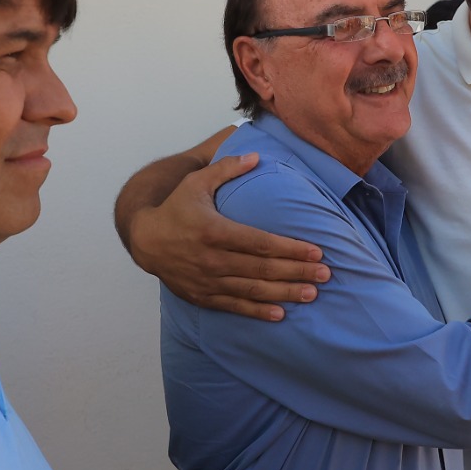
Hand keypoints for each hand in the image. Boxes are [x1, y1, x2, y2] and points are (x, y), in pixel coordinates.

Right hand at [125, 152, 329, 320]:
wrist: (144, 240)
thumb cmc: (176, 208)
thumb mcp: (196, 182)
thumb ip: (226, 169)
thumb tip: (256, 156)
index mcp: (214, 230)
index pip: (260, 242)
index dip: (290, 249)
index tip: (317, 252)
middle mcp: (212, 259)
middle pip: (262, 268)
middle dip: (297, 272)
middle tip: (326, 275)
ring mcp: (207, 280)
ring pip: (252, 290)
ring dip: (284, 293)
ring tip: (312, 294)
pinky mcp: (202, 296)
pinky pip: (234, 306)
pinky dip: (257, 312)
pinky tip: (280, 313)